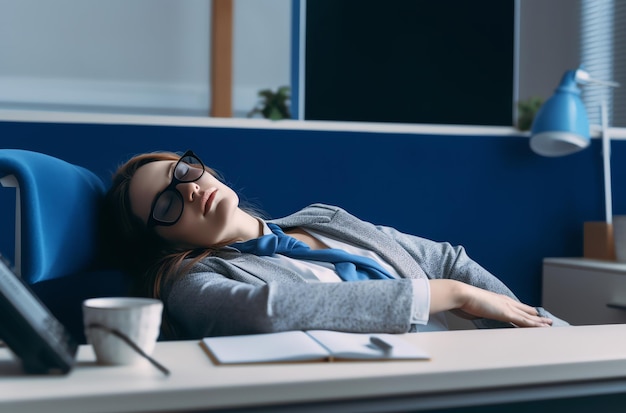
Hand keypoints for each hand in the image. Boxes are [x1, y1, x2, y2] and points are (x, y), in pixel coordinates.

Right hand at [429, 279, 551, 326]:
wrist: (461, 294)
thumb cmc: (463, 300)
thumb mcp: (473, 307)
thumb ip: (478, 310)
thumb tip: (476, 314)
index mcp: (498, 300)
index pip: (515, 306)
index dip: (525, 311)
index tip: (533, 314)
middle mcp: (505, 302)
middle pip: (525, 310)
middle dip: (536, 316)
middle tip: (547, 320)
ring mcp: (507, 307)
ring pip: (528, 317)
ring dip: (539, 322)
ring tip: (550, 325)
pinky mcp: (507, 313)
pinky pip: (525, 321)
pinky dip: (535, 325)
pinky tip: (542, 328)